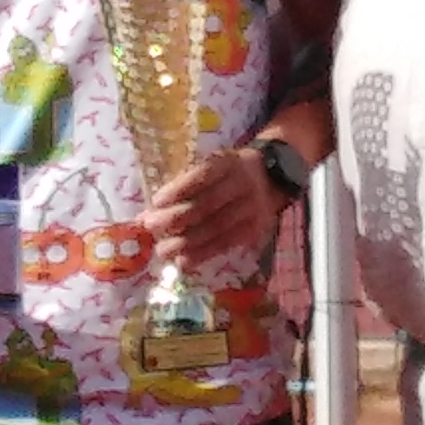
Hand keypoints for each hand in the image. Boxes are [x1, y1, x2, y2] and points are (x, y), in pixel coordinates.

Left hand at [147, 149, 274, 284]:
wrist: (273, 178)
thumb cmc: (229, 172)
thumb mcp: (212, 165)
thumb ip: (185, 183)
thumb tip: (151, 210)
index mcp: (228, 163)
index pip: (202, 176)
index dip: (178, 190)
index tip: (156, 202)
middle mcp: (242, 185)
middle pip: (207, 204)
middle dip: (176, 218)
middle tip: (152, 227)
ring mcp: (251, 209)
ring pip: (216, 228)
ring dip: (186, 242)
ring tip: (163, 250)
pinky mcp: (255, 229)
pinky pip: (226, 244)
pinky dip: (203, 254)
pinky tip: (184, 261)